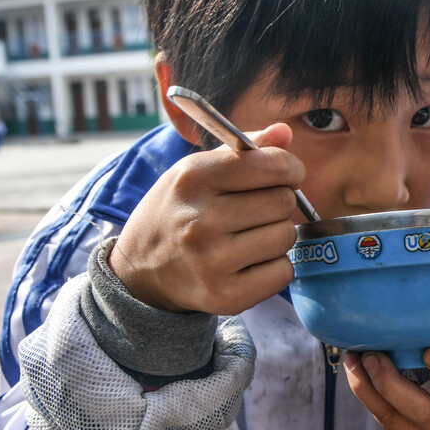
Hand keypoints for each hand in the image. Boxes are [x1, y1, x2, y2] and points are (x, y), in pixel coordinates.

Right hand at [109, 124, 303, 313]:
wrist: (140, 270)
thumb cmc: (178, 212)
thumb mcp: (197, 171)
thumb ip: (244, 150)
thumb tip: (285, 133)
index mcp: (194, 179)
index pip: (272, 165)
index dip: (289, 168)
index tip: (284, 175)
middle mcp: (200, 220)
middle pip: (284, 202)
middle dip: (278, 203)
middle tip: (255, 211)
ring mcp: (212, 262)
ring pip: (286, 236)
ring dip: (276, 235)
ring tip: (248, 237)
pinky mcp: (226, 296)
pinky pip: (283, 272)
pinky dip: (274, 267)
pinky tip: (248, 262)